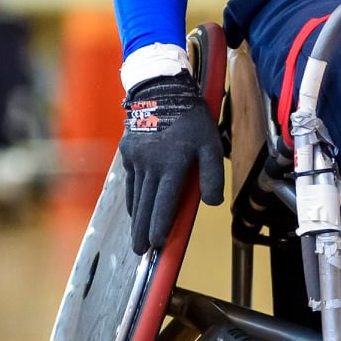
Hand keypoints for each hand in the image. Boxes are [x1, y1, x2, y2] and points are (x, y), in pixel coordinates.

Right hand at [120, 72, 224, 254]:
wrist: (160, 88)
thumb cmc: (191, 117)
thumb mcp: (210, 143)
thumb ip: (212, 174)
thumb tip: (212, 203)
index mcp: (173, 165)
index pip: (164, 204)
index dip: (160, 227)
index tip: (158, 244)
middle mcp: (151, 166)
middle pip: (146, 206)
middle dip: (143, 231)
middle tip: (140, 251)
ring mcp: (136, 159)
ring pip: (136, 195)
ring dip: (136, 218)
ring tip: (137, 235)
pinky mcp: (128, 152)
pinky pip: (130, 181)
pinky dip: (133, 197)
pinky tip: (135, 207)